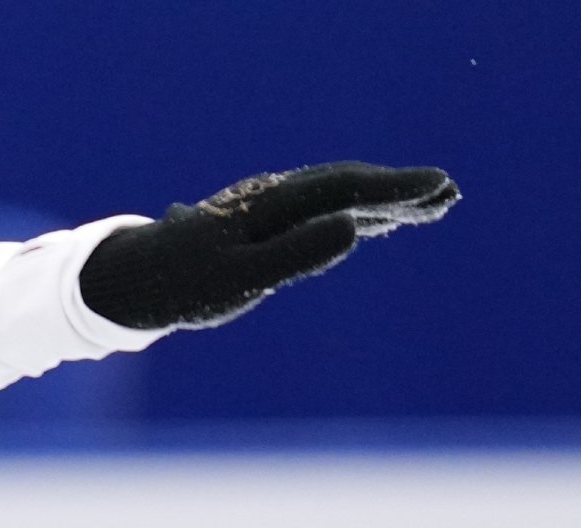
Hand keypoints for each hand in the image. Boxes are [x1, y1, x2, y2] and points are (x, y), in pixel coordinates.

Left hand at [77, 162, 459, 332]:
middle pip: (347, 187)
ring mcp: (268, 211)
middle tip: (450, 197)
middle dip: (400, 192)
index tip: (438, 189)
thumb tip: (352, 228)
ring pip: (335, 198)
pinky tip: (374, 224)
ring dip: (383, 202)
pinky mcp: (263, 227)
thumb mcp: (238, 280)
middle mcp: (273, 198)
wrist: (130, 280)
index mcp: (272, 206)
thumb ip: (296, 255)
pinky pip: (319, 212)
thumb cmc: (181, 286)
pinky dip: (354, 214)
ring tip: (431, 208)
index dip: (395, 189)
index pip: (344, 189)